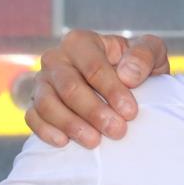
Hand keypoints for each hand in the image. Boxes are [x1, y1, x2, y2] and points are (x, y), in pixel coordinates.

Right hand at [26, 29, 170, 147]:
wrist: (120, 88)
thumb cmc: (134, 68)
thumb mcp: (151, 54)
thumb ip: (144, 56)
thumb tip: (128, 75)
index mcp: (81, 42)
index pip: (94, 67)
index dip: (112, 90)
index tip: (130, 112)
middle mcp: (56, 58)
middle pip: (70, 87)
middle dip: (94, 112)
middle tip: (118, 131)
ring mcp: (42, 81)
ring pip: (47, 103)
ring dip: (71, 124)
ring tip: (95, 142)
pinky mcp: (35, 103)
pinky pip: (33, 117)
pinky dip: (46, 131)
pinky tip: (65, 142)